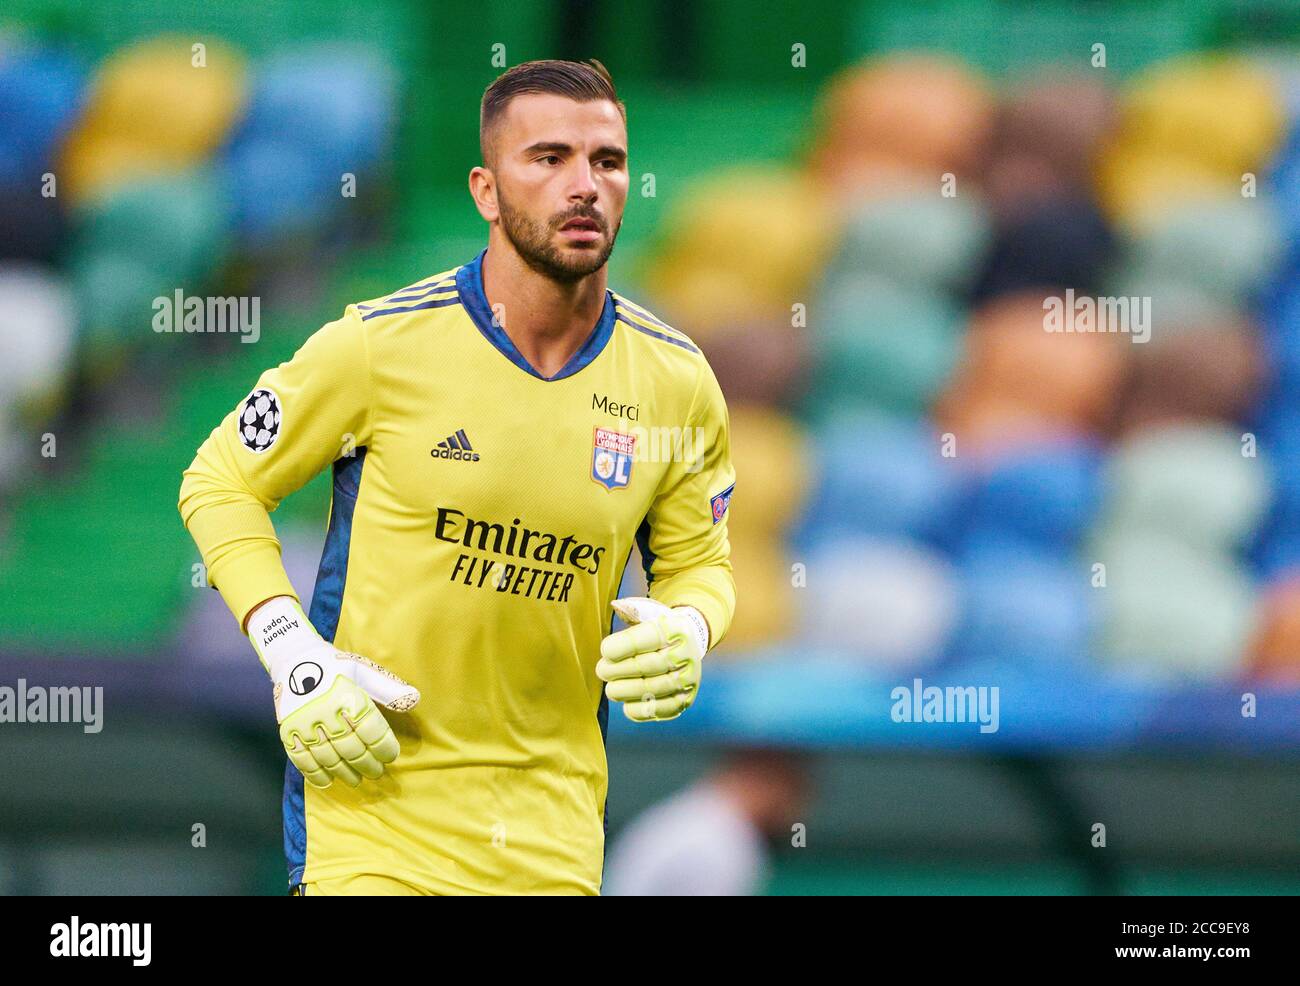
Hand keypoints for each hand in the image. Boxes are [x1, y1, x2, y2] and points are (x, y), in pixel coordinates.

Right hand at [248, 597, 419, 788]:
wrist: (295, 659)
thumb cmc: (336, 666)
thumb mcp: (364, 670)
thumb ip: (388, 688)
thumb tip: (415, 700)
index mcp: (348, 696)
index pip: (371, 730)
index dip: (383, 747)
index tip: (391, 757)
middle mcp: (326, 711)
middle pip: (351, 747)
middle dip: (367, 764)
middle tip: (377, 773)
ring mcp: (305, 723)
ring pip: (328, 757)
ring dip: (344, 772)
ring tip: (357, 780)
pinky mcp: (288, 730)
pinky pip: (301, 758)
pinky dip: (314, 773)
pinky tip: (327, 782)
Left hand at [596, 597, 708, 721]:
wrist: (688, 644)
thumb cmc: (658, 629)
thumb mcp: (648, 613)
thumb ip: (630, 610)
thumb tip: (615, 606)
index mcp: (676, 628)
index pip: (647, 638)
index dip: (622, 646)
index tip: (605, 651)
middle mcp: (687, 654)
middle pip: (648, 665)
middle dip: (618, 670)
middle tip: (601, 670)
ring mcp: (688, 678)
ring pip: (653, 689)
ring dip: (625, 692)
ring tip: (611, 689)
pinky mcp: (686, 699)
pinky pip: (661, 709)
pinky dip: (640, 710)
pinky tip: (626, 704)